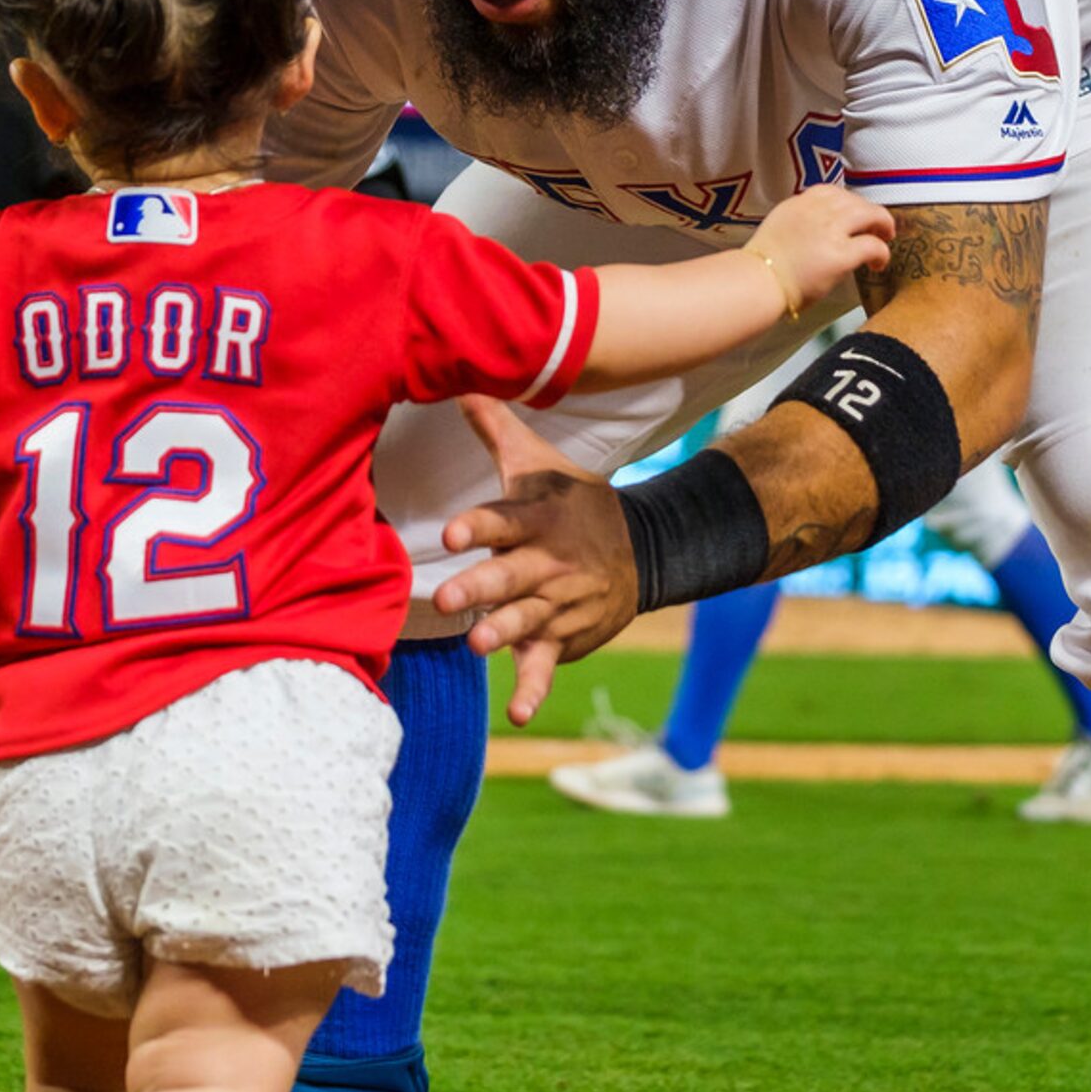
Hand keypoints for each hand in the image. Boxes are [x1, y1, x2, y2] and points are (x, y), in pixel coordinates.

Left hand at [433, 397, 639, 725]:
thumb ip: (497, 430)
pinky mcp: (563, 640)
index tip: (452, 533)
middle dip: (482, 587)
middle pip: (512, 576)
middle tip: (449, 599)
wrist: (641, 551)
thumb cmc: (573, 502)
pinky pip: (547, 668)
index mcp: (538, 519)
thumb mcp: (540, 464)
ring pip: (528, 622)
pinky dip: (533, 691)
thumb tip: (460, 377)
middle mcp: (549, 563)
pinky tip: (516, 714)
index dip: (480, 526)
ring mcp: (559, 605)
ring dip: (504, 634)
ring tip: (478, 645)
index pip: (505, 519)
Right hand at [748, 185, 894, 311]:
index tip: (852, 213)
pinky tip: (878, 264)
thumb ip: (797, 225)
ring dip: (882, 225)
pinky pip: (872, 245)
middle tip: (877, 226)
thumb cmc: (759, 269)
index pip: (830, 191)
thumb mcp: (776, 230)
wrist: (755, 284)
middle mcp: (815, 212)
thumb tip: (814, 235)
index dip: (847, 202)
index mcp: (797, 205)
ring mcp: (829, 231)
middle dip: (869, 212)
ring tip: (884, 238)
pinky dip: (881, 253)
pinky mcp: (840, 255)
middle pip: (854, 201)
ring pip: (870, 215)